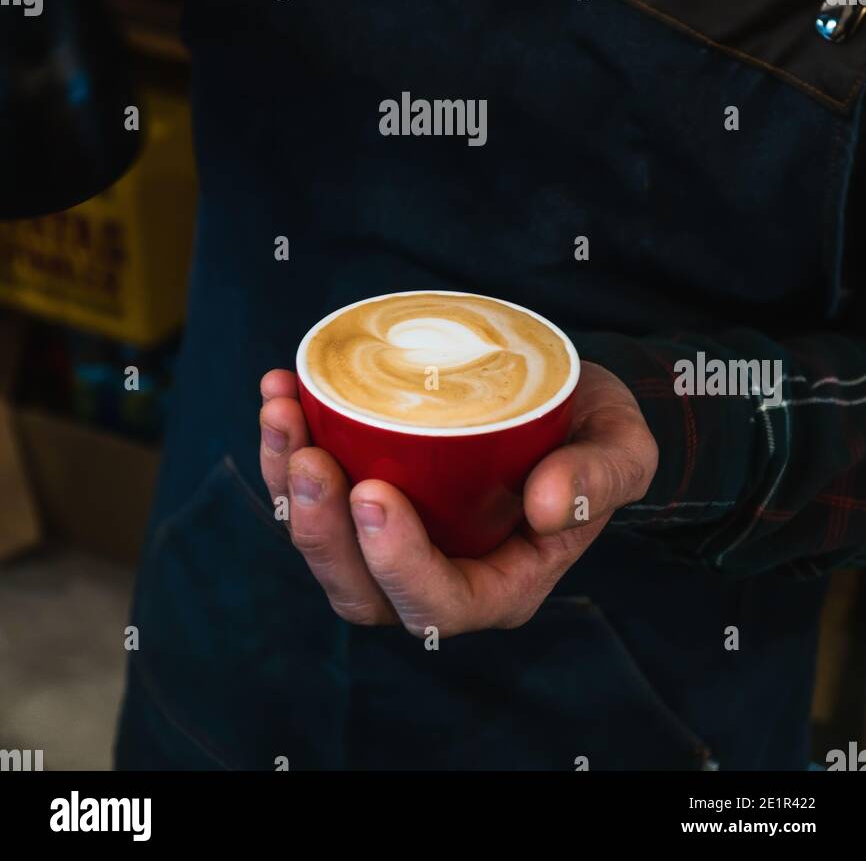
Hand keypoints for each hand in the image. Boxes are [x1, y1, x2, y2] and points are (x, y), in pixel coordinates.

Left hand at [258, 361, 657, 636]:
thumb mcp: (622, 448)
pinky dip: (286, 447)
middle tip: (311, 458)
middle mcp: (437, 574)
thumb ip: (601, 477)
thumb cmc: (596, 432)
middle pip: (360, 590)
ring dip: (288, 485)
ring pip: (323, 545)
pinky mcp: (367, 495)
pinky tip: (282, 391)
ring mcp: (394, 539)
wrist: (570, 399)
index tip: (374, 491)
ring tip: (283, 413)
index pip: (438, 604)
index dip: (396, 562)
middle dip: (322, 531)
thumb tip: (548, 507)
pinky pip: (314, 493)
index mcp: (501, 584)